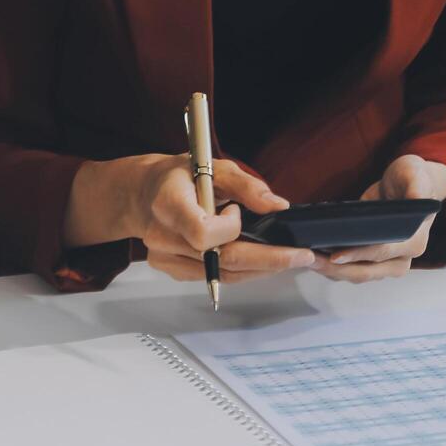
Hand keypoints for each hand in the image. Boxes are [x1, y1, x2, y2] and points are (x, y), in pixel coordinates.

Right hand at [123, 155, 314, 284]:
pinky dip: (239, 271)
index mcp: (169, 206)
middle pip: (221, 261)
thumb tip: (277, 205)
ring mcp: (165, 258)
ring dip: (258, 269)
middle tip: (301, 256)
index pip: (203, 233)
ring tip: (285, 258)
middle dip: (268, 260)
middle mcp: (162, 237)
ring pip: (221, 275)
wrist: (144, 193)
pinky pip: (212, 278)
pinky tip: (256, 261)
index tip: (236, 212)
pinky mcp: (171, 270)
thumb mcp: (213, 167)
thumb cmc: (179, 177)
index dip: (229, 228)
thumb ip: (246, 185)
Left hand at [312, 155, 445, 283]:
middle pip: (365, 271)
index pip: (383, 252)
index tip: (335, 255)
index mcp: (414, 242)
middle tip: (309, 259)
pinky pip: (349, 269)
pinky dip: (331, 266)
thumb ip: (417, 186)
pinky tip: (313, 257)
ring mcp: (385, 263)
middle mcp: (401, 258)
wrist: (407, 185)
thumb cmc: (411, 179)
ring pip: (355, 274)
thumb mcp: (414, 174)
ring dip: (330, 270)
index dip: (358, 255)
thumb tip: (417, 197)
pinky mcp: (370, 261)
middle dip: (336, 269)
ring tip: (306, 258)